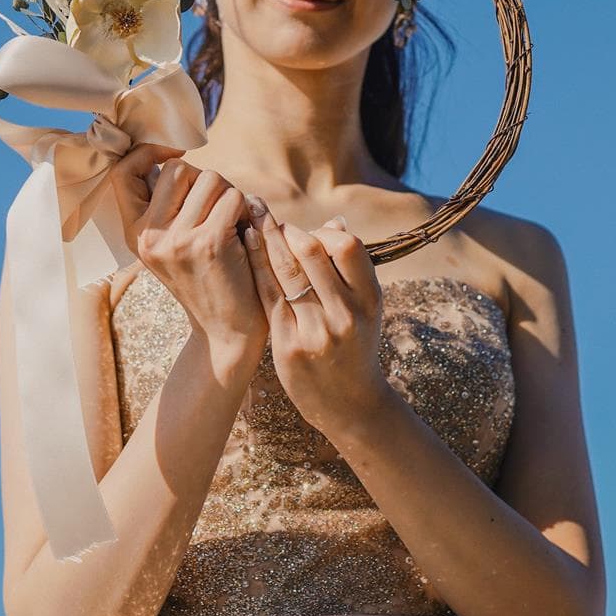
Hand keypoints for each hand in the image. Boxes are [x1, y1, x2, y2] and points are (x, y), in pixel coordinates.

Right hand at [105, 145, 266, 372]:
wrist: (226, 333)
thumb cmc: (207, 281)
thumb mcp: (171, 247)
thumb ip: (166, 208)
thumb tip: (169, 157)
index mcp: (135, 234)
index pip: (123, 172)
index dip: (148, 152)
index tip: (174, 154)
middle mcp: (148, 236)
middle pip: (177, 169)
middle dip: (206, 180)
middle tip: (218, 209)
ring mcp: (176, 240)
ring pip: (210, 178)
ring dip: (230, 194)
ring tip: (233, 224)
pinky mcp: (208, 243)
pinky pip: (234, 197)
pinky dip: (248, 209)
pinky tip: (246, 233)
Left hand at [240, 200, 394, 439]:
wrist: (350, 404)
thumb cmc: (356, 347)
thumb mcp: (366, 310)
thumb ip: (351, 270)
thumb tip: (334, 223)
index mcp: (370, 300)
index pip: (347, 246)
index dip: (320, 230)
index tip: (301, 227)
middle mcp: (346, 314)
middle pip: (311, 252)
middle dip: (284, 228)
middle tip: (262, 211)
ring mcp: (317, 331)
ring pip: (286, 271)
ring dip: (265, 240)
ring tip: (252, 221)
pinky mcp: (289, 346)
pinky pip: (269, 296)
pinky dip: (256, 267)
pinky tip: (245, 249)